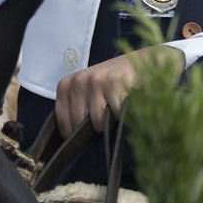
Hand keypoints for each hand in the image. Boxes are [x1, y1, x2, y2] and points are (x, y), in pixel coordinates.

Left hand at [53, 45, 184, 136]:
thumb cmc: (112, 83)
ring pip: (97, 123)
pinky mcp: (112, 85)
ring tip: (115, 110)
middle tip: (105, 117)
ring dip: (109, 123)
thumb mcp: (88, 91)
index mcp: (67, 85)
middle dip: (93, 129)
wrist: (140, 63)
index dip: (74, 132)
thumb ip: (77, 108)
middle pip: (79, 125)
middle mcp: (78, 82)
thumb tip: (70, 140)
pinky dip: (121, 115)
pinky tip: (125, 104)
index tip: (85, 134)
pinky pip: (114, 115)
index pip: (62, 120)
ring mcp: (95, 82)